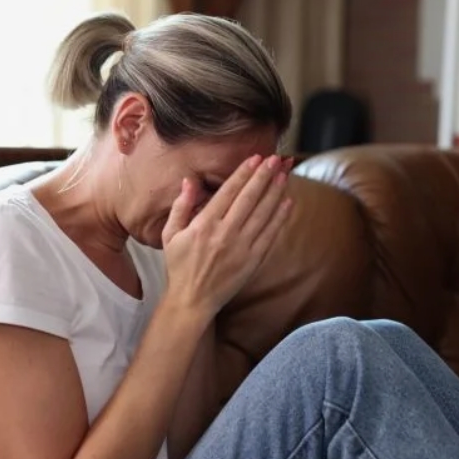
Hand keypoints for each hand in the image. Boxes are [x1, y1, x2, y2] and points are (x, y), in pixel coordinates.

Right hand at [161, 154, 293, 317]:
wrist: (193, 300)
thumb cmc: (180, 266)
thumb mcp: (170, 234)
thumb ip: (180, 206)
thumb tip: (189, 181)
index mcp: (204, 225)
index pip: (228, 192)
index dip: (244, 173)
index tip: (255, 158)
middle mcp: (225, 234)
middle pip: (249, 198)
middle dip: (264, 176)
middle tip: (276, 158)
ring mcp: (242, 247)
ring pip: (263, 213)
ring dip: (275, 192)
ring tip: (284, 174)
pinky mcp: (253, 260)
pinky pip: (270, 234)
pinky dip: (280, 217)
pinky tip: (287, 202)